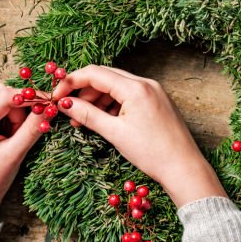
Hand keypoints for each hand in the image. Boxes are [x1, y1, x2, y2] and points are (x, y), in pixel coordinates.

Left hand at [0, 84, 45, 220]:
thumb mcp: (14, 155)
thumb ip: (33, 129)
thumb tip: (50, 108)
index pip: (5, 96)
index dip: (30, 97)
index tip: (49, 103)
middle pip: (1, 93)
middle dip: (21, 107)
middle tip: (29, 127)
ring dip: (15, 112)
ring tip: (16, 135)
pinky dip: (7, 116)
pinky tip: (9, 134)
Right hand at [51, 65, 225, 206]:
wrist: (183, 168)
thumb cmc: (151, 153)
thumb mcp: (115, 133)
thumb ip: (87, 115)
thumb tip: (64, 104)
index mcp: (136, 88)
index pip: (95, 73)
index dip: (71, 82)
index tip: (57, 97)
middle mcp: (146, 83)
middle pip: (105, 77)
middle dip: (83, 91)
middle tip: (68, 110)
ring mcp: (154, 91)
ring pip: (117, 86)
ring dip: (97, 99)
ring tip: (83, 121)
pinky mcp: (157, 101)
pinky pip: (129, 95)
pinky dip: (113, 105)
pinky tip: (103, 120)